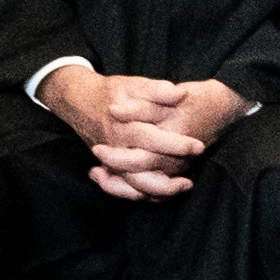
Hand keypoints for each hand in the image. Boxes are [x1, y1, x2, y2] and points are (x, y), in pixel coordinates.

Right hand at [43, 66, 243, 200]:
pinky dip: (142, 194)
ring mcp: (109, 161)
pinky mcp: (109, 166)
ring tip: (184, 187)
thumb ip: (158, 91)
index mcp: (122, 126)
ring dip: (156, 192)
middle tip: (190, 181)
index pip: (149, 139)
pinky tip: (164, 194)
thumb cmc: (113, 92)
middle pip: (137, 172)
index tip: (198, 147)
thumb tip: (182, 93)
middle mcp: (114, 148)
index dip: (175, 145)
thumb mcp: (134, 85)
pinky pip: (123, 188)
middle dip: (165, 181)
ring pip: (130, 186)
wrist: (81, 101)